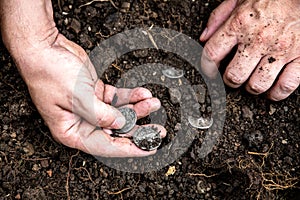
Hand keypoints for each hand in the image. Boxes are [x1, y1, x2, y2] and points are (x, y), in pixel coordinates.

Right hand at [15, 34, 165, 156]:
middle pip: (116, 131)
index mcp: (72, 131)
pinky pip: (118, 98)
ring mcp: (91, 107)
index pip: (105, 146)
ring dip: (138, 109)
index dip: (130, 148)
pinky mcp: (96, 93)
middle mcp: (82, 122)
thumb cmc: (50, 73)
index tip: (149, 148)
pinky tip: (143, 93)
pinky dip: (131, 96)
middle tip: (159, 130)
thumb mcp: (77, 97)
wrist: (44, 48)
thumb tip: (120, 124)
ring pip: (120, 113)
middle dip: (139, 130)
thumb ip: (100, 114)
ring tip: (154, 103)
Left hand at [200, 0, 299, 100]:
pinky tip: (272, 90)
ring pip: (257, 85)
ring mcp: (280, 49)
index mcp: (240, 24)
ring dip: (251, 87)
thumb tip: (204, 38)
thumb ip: (218, 16)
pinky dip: (276, 93)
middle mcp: (258, 39)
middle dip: (230, 81)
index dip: (207, 68)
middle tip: (233, 77)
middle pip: (234, 76)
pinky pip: (285, 85)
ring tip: (252, 82)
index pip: (212, 54)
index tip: (210, 71)